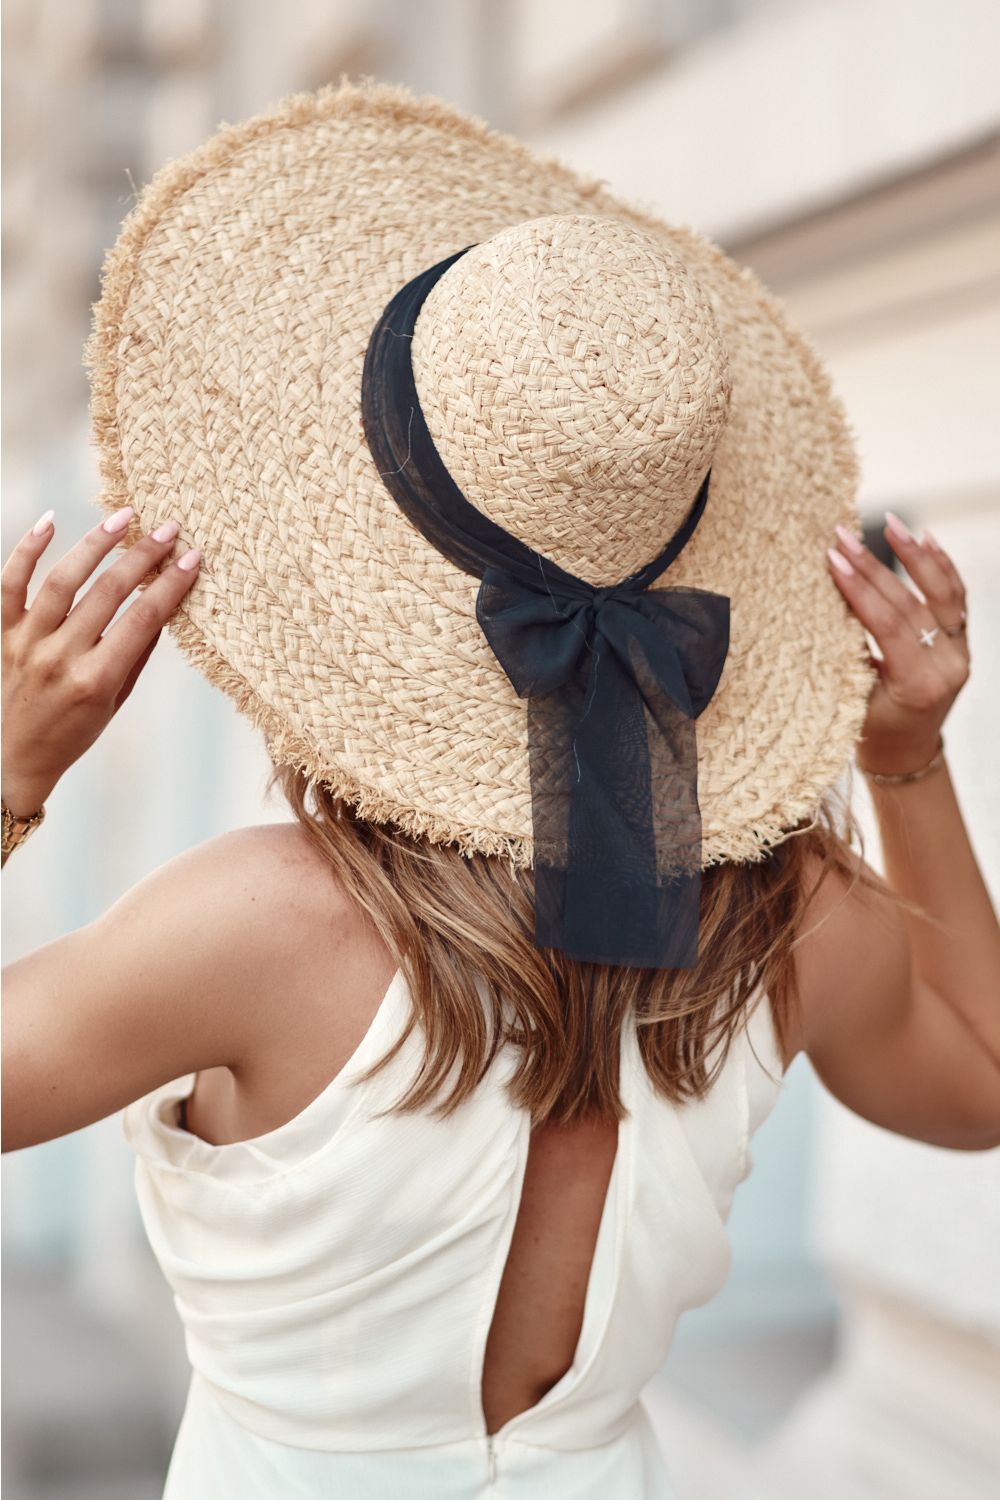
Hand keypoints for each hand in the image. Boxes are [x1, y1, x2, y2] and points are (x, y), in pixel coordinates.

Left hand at [1, 506, 201, 815]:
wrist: (10, 758)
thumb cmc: (71, 733)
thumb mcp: (115, 701)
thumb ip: (137, 652)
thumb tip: (162, 604)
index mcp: (95, 680)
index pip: (142, 620)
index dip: (170, 585)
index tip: (192, 558)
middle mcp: (60, 658)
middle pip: (108, 593)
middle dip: (142, 556)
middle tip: (167, 530)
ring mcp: (26, 643)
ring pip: (63, 580)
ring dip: (96, 543)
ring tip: (123, 518)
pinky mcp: (1, 634)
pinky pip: (9, 583)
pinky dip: (27, 549)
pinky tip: (51, 521)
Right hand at [827, 513, 969, 776]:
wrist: (907, 751)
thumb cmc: (871, 731)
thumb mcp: (852, 700)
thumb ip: (850, 653)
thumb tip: (829, 600)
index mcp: (919, 686)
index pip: (888, 626)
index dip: (859, 591)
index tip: (832, 561)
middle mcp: (948, 666)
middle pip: (910, 604)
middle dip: (873, 567)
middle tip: (843, 538)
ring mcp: (960, 652)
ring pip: (943, 594)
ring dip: (915, 555)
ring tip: (892, 523)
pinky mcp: (962, 641)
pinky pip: (956, 598)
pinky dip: (942, 567)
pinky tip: (925, 539)